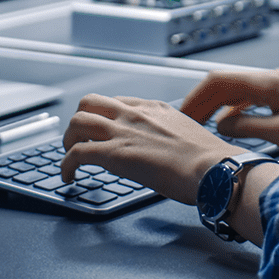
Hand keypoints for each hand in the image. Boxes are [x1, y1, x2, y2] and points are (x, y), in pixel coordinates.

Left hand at [61, 94, 235, 203]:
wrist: (213, 169)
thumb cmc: (208, 160)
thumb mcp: (187, 134)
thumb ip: (169, 135)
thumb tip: (167, 149)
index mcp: (154, 108)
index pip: (117, 102)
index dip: (104, 117)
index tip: (102, 130)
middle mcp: (134, 115)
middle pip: (90, 102)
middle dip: (79, 121)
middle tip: (78, 139)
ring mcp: (122, 132)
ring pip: (77, 122)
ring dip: (68, 139)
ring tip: (69, 155)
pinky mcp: (114, 154)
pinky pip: (76, 153)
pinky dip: (66, 165)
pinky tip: (68, 176)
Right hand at [182, 68, 278, 152]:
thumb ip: (247, 128)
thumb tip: (222, 125)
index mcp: (267, 82)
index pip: (218, 81)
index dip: (195, 97)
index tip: (182, 114)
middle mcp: (272, 77)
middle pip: (226, 83)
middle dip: (203, 101)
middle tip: (188, 122)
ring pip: (239, 89)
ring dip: (219, 105)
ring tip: (206, 125)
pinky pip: (254, 96)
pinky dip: (237, 108)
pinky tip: (235, 124)